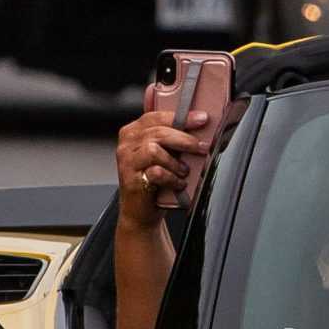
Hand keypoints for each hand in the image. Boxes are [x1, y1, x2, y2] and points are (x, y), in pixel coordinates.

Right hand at [114, 107, 208, 226]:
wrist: (141, 212)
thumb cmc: (155, 180)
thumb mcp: (163, 153)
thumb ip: (172, 137)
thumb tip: (199, 124)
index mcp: (133, 132)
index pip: (156, 116)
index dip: (180, 116)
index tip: (202, 118)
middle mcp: (127, 144)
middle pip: (158, 132)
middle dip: (184, 139)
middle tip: (202, 146)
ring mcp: (127, 162)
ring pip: (154, 150)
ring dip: (175, 162)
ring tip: (183, 171)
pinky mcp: (132, 180)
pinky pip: (156, 172)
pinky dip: (172, 178)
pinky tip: (178, 183)